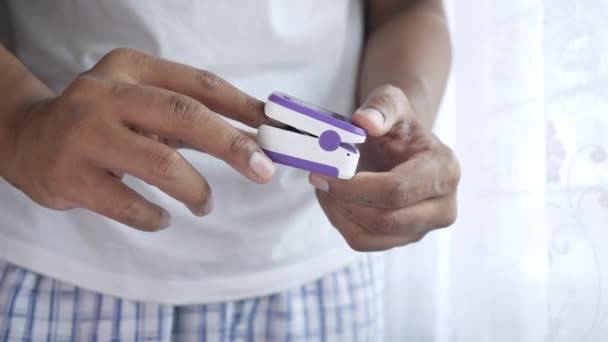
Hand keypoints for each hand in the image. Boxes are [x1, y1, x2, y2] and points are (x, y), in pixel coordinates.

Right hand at [3, 48, 275, 230]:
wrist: (27, 139)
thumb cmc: (104, 122)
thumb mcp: (142, 102)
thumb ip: (190, 115)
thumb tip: (256, 138)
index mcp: (131, 68)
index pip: (200, 84)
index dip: (243, 107)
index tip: (275, 129)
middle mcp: (105, 94)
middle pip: (184, 116)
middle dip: (232, 146)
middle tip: (263, 170)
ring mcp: (84, 135)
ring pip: (161, 164)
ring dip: (196, 190)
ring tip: (204, 204)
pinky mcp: (70, 176)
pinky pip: (129, 205)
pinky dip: (156, 217)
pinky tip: (164, 218)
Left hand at [309, 85, 459, 250]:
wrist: (404, 146)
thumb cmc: (398, 125)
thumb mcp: (391, 102)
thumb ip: (381, 107)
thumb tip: (366, 121)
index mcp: (444, 170)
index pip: (396, 190)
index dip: (355, 187)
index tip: (325, 174)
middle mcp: (443, 206)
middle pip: (385, 220)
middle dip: (344, 201)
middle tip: (319, 178)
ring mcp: (424, 228)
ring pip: (371, 237)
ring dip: (339, 213)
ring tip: (327, 187)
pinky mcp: (404, 239)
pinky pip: (364, 242)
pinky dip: (342, 223)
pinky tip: (336, 200)